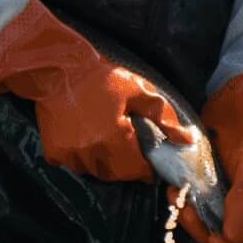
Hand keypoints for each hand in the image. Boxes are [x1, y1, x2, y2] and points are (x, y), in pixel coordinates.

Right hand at [0, 0, 186, 182]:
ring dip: (103, 164)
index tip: (147, 163)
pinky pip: (71, 165)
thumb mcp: (137, 90)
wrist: (56, 68)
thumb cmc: (100, 77)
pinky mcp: (54, 150)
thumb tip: (188, 140)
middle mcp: (92, 151)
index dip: (145, 169)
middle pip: (116, 174)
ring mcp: (71, 153)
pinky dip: (79, 159)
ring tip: (107, 147)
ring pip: (94, 171)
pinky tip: (83, 143)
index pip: (137, 170)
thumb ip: (164, 117)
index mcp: (116, 138)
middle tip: (128, 151)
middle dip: (126, 167)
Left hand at [177, 71, 242, 242]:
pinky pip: (200, 223)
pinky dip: (187, 213)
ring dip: (191, 222)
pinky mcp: (217, 213)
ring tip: (176, 197)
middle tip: (185, 209)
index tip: (214, 235)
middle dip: (205, 234)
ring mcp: (237, 223)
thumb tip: (234, 237)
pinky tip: (175, 194)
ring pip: (211, 239)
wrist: (241, 126)